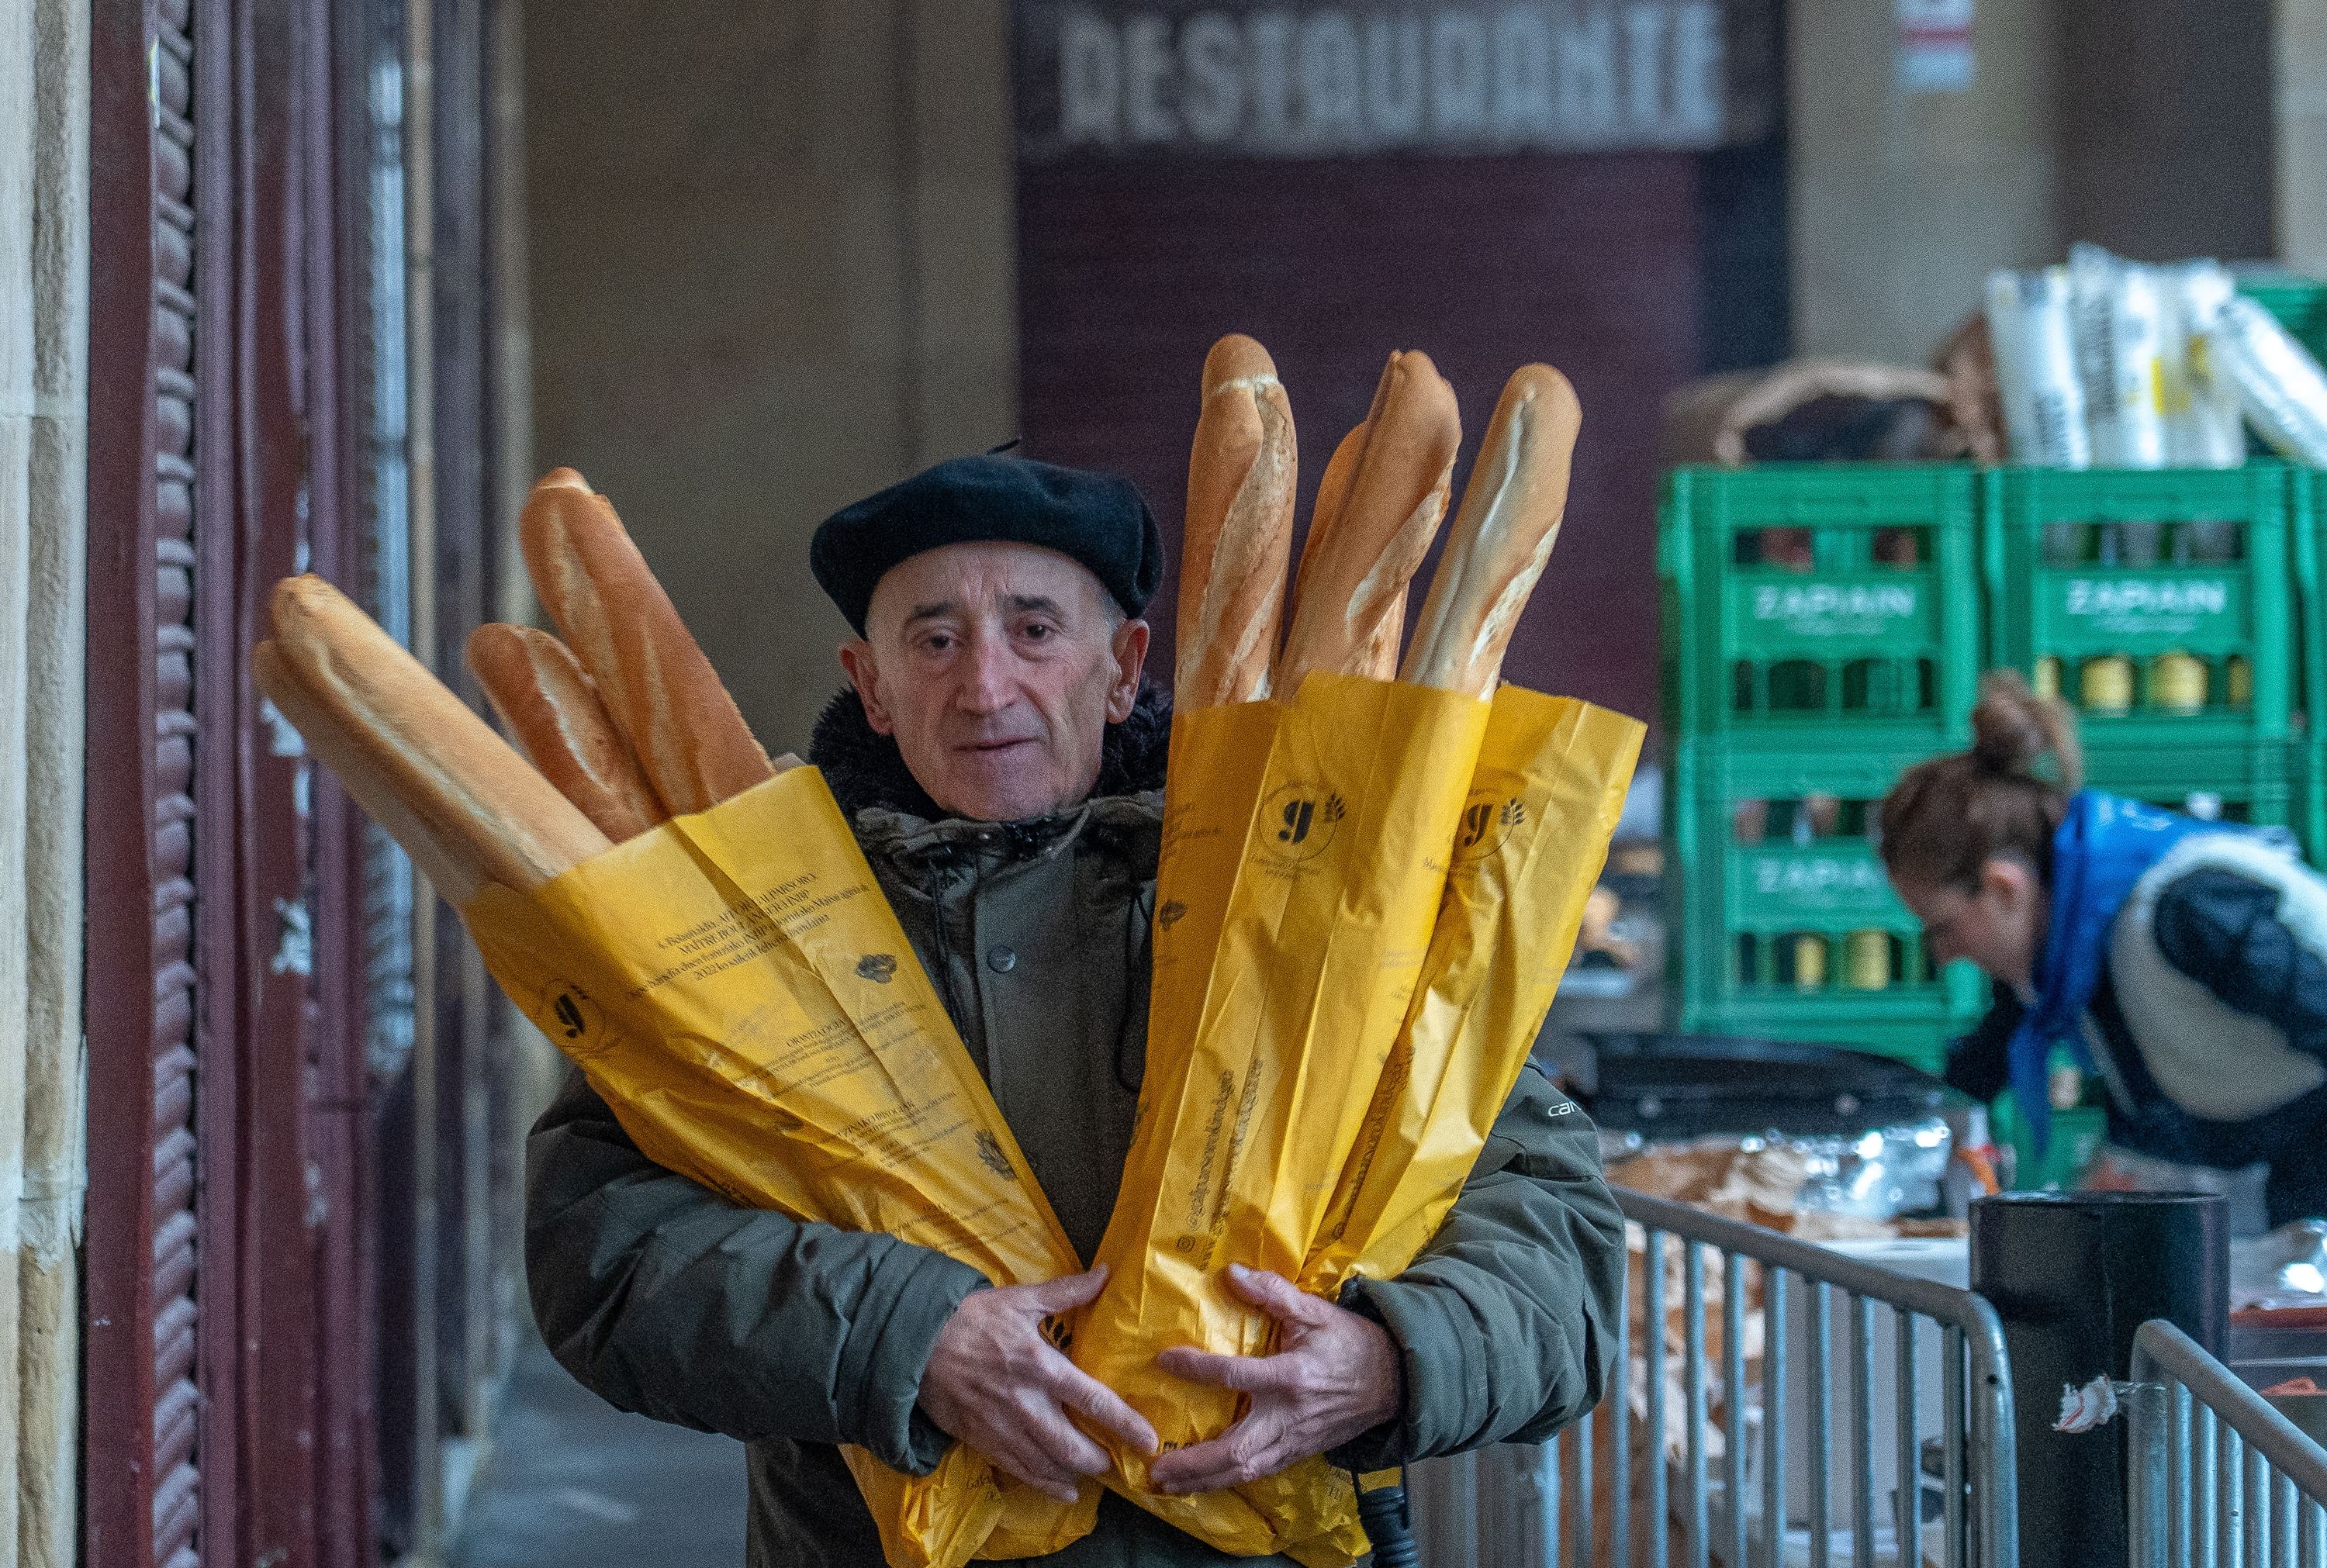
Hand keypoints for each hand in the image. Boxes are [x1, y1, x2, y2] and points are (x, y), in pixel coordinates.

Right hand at [918, 1264, 1159, 1502]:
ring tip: (1092, 1476)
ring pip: (1046, 1465)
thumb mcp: (1020, 1299)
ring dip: (1073, 1475)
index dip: (1124, 1424)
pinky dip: (1043, 1484)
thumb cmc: (972, 1317)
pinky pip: (1018, 1471)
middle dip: (1099, 1460)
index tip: (1147, 1441)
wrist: (914, 1341)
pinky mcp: (981, 1440)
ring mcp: (1001, 1426)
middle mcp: (1024, 1402)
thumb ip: (1067, 1291)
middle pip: (1071, 1446)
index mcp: (1039, 1365)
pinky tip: (1061, 1490)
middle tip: (1116, 1463)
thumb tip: (1106, 1272)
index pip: (1093, 1400)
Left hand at [1147, 1263, 1402, 1494]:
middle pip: (1236, 1451)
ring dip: (1203, 1481)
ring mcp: (1293, 1441)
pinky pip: (1258, 1474)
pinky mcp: (1298, 1454)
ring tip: (1166, 1483)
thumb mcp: (1316, 1310)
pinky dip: (1226, 1482)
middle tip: (1154, 1467)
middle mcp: (1288, 1416)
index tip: (1164, 1360)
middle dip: (1194, 1463)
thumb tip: (1231, 1273)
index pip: (1235, 1375)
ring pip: (1244, 1471)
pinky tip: (1201, 1484)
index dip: (1196, 1368)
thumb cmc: (1350, 1343)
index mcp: (1291, 1376)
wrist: (1394, 1380)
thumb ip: (1273, 1292)